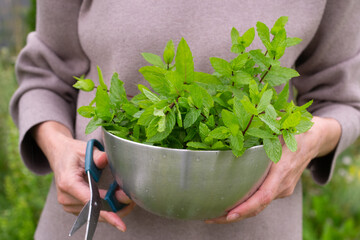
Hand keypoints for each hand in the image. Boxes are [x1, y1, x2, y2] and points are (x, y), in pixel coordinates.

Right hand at [32, 121, 134, 231]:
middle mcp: (66, 197)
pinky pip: (92, 212)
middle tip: (131, 201)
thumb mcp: (86, 150)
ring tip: (124, 195)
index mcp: (68, 183)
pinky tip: (115, 199)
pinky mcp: (73, 207)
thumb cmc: (73, 152)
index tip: (120, 224)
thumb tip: (107, 158)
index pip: (90, 202)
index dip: (107, 213)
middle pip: (95, 211)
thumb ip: (98, 156)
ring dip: (112, 209)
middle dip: (115, 209)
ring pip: (95, 214)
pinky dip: (105, 208)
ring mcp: (68, 204)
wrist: (60, 155)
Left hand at [205, 116, 340, 223]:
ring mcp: (282, 188)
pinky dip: (245, 206)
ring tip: (212, 216)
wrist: (317, 139)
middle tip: (209, 218)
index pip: (264, 195)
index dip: (247, 206)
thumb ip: (271, 122)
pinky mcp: (279, 188)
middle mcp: (283, 184)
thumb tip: (253, 116)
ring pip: (259, 206)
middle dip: (234, 215)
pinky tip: (228, 206)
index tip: (229, 214)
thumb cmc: (299, 130)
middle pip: (258, 206)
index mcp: (282, 169)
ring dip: (237, 213)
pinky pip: (261, 200)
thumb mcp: (287, 123)